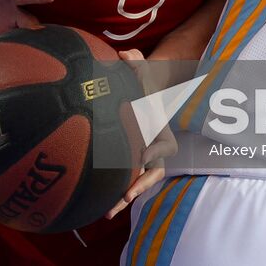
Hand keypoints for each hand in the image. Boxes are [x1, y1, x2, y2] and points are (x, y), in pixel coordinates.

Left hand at [106, 49, 177, 218]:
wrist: (140, 95)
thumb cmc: (141, 84)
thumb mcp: (141, 70)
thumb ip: (135, 61)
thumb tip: (125, 53)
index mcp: (160, 129)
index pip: (166, 146)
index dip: (155, 153)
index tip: (142, 158)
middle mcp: (155, 147)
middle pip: (154, 172)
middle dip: (140, 184)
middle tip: (126, 194)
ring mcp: (144, 158)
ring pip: (140, 183)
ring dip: (125, 197)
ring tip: (108, 212)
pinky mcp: (131, 163)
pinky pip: (127, 182)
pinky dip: (116, 196)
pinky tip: (99, 208)